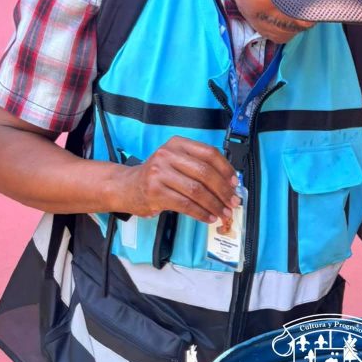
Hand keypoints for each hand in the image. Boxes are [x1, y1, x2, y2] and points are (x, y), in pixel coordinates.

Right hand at [120, 137, 239, 223]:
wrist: (126, 186)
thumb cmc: (156, 175)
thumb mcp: (175, 161)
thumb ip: (197, 166)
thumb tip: (227, 183)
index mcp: (177, 144)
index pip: (209, 153)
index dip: (226, 169)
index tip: (235, 183)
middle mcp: (168, 155)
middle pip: (204, 172)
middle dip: (223, 190)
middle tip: (232, 202)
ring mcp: (160, 173)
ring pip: (196, 190)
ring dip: (214, 204)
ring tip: (222, 213)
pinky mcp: (155, 192)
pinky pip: (185, 204)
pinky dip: (200, 213)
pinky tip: (207, 217)